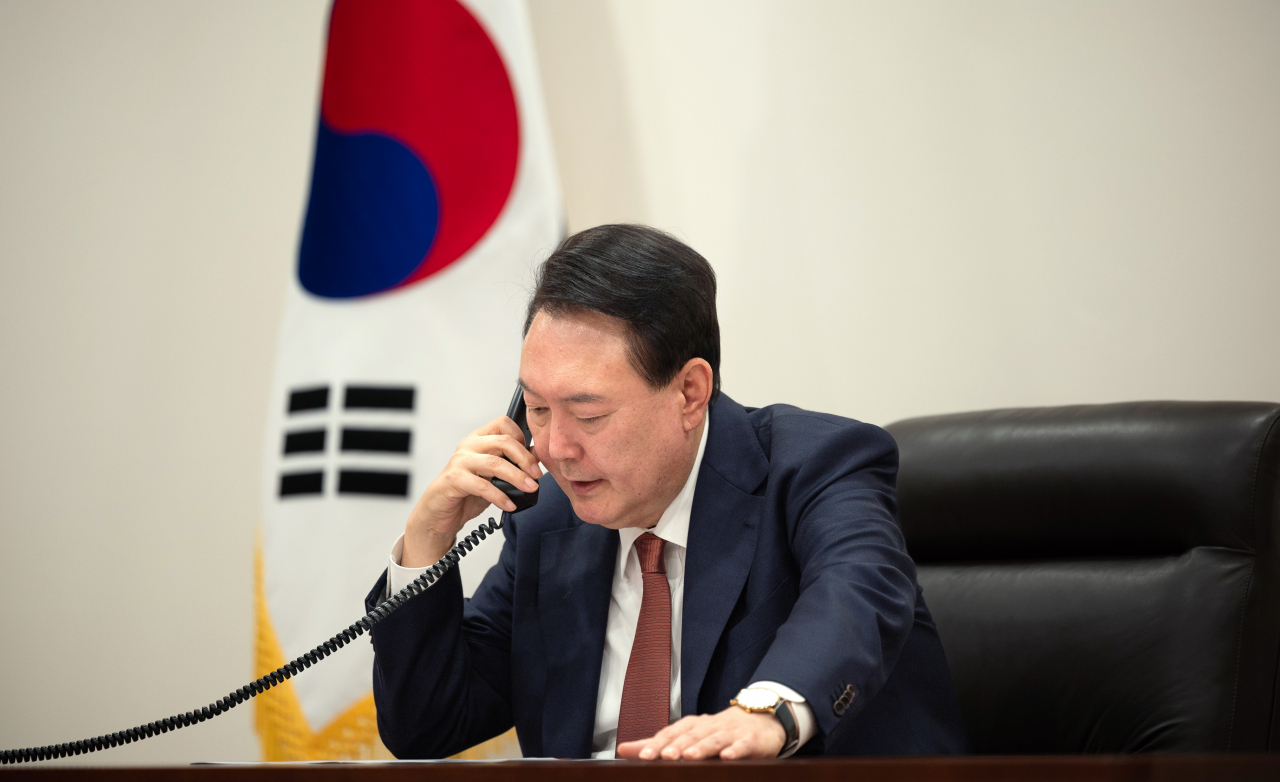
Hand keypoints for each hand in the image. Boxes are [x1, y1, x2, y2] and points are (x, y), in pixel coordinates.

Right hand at [401, 415, 541, 567]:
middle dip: (525, 459)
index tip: (532, 458)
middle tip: (537, 476)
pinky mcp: (454, 479)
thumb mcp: (494, 476)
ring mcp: (460, 461)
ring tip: (530, 489)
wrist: (440, 514)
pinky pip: (483, 486)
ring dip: (517, 477)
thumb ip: (511, 463)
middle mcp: (469, 446)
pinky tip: (509, 505)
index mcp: (479, 439)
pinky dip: (500, 497)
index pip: (503, 424)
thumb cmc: (467, 493)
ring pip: (495, 463)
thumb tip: (536, 454)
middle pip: (503, 442)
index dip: (521, 438)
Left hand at [615, 706, 785, 760]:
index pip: (672, 733)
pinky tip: (727, 757)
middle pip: (690, 736)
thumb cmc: (721, 730)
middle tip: (662, 756)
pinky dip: (735, 750)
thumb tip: (624, 748)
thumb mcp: (689, 734)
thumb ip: (658, 744)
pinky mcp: (750, 740)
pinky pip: (742, 745)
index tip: (642, 755)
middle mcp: (709, 726)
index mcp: (693, 725)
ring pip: (714, 739)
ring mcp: (731, 732)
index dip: (657, 743)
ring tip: (688, 756)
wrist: (762, 719)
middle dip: (676, 746)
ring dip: (701, 747)